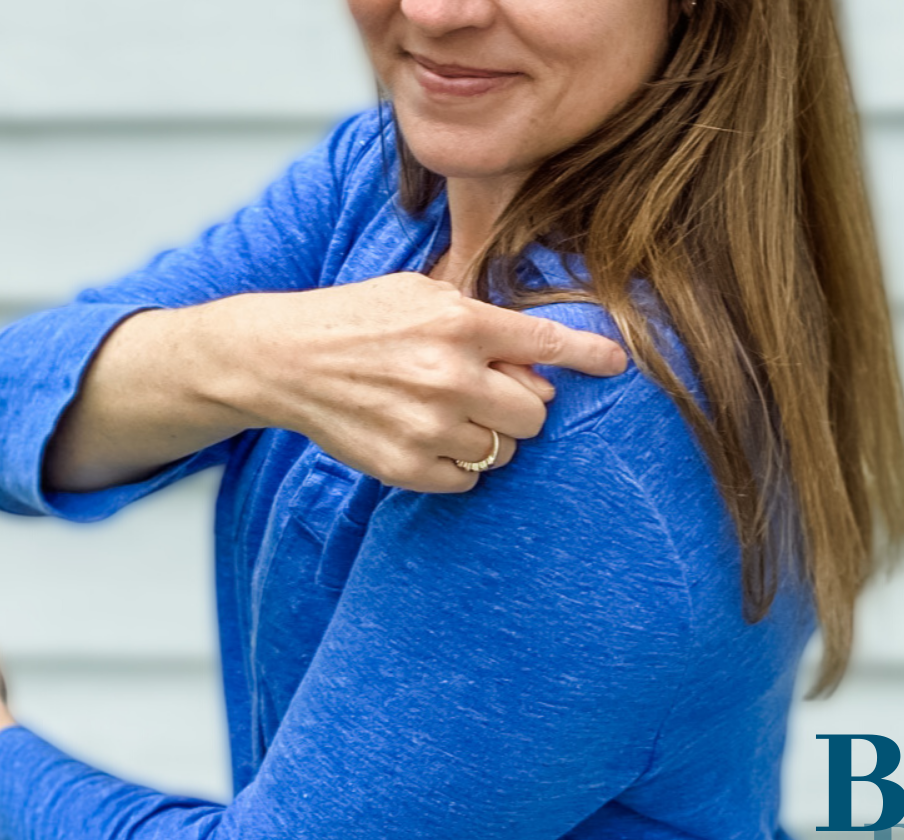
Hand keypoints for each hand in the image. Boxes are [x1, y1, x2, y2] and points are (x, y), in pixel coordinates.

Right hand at [43, 273, 629, 494]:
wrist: (283, 359)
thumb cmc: (357, 320)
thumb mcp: (420, 296)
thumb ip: (483, 325)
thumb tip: (539, 372)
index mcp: (458, 322)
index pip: (546, 344)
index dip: (590, 356)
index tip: (620, 365)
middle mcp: (449, 374)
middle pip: (534, 413)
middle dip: (520, 406)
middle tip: (487, 395)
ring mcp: (427, 425)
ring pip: (503, 450)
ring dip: (485, 436)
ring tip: (443, 413)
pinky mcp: (405, 466)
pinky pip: (468, 479)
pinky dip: (457, 466)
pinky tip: (425, 439)